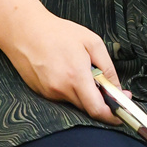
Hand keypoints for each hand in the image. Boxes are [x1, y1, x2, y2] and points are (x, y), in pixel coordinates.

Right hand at [0, 0, 129, 125]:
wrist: (25, 30)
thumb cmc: (59, 33)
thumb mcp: (91, 42)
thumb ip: (107, 67)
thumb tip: (117, 88)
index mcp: (76, 77)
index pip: (97, 109)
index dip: (112, 115)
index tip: (121, 113)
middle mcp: (61, 90)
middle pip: (87, 107)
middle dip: (100, 101)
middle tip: (106, 86)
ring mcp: (49, 93)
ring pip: (75, 102)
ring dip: (84, 93)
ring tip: (80, 69)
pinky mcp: (41, 92)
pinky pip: (62, 97)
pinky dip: (70, 89)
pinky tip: (66, 70)